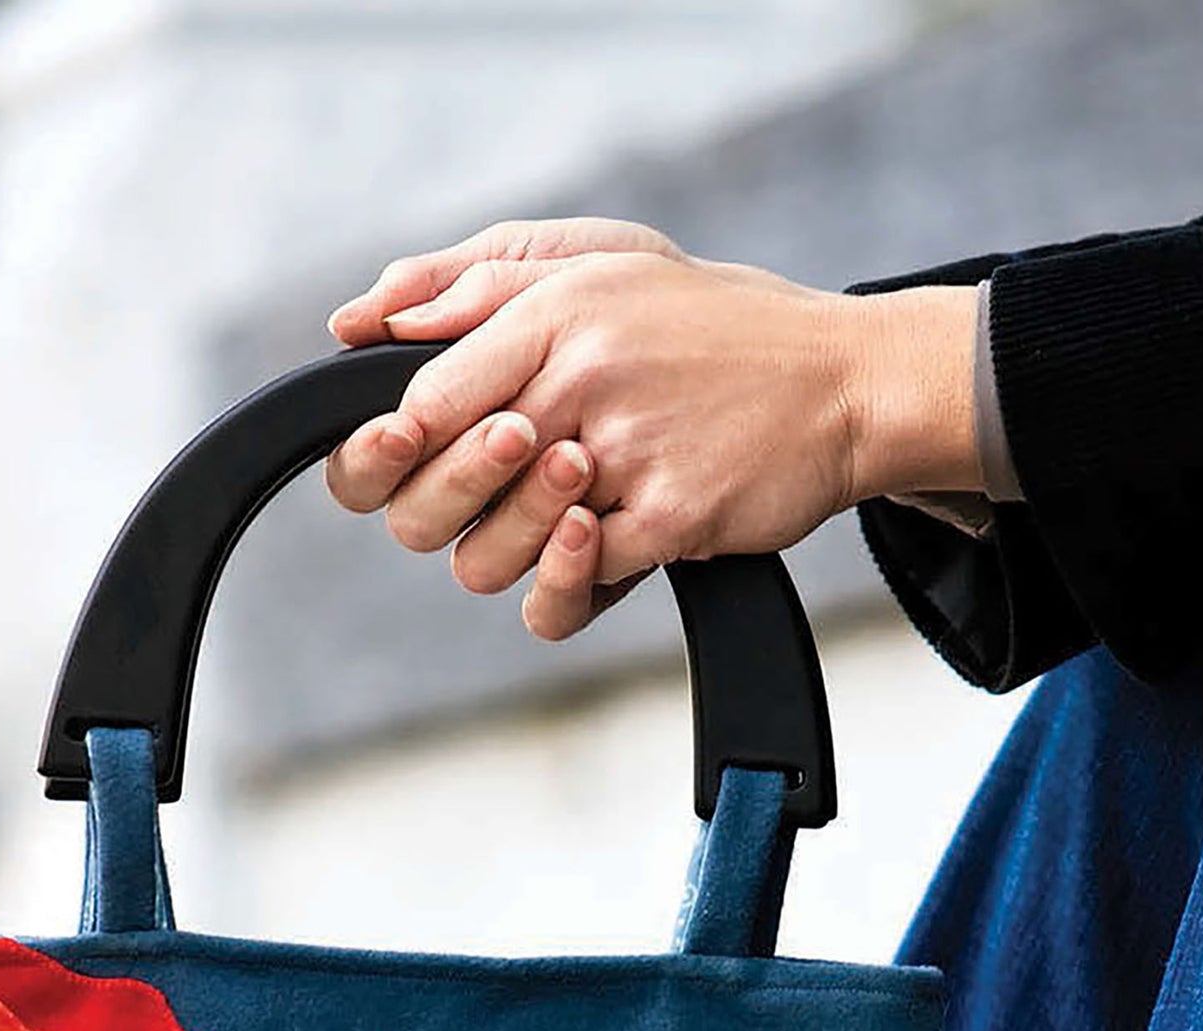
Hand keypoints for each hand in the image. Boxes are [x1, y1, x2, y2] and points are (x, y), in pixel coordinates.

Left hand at [326, 242, 980, 639]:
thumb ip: (473, 290)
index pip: (414, 409)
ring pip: (495, 558)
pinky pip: (575, 588)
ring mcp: (622, 456)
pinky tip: (611, 539)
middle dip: (440, 516)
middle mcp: (578, 380)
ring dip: (513, 554)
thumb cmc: (709, 330)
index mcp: (549, 315)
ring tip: (561, 514)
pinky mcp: (668, 519)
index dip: (390, 455)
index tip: (409, 463)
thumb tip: (362, 325)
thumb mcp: (596, 270)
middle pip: (435, 498)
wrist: (840, 382)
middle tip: (485, 500)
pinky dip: (579, 580)